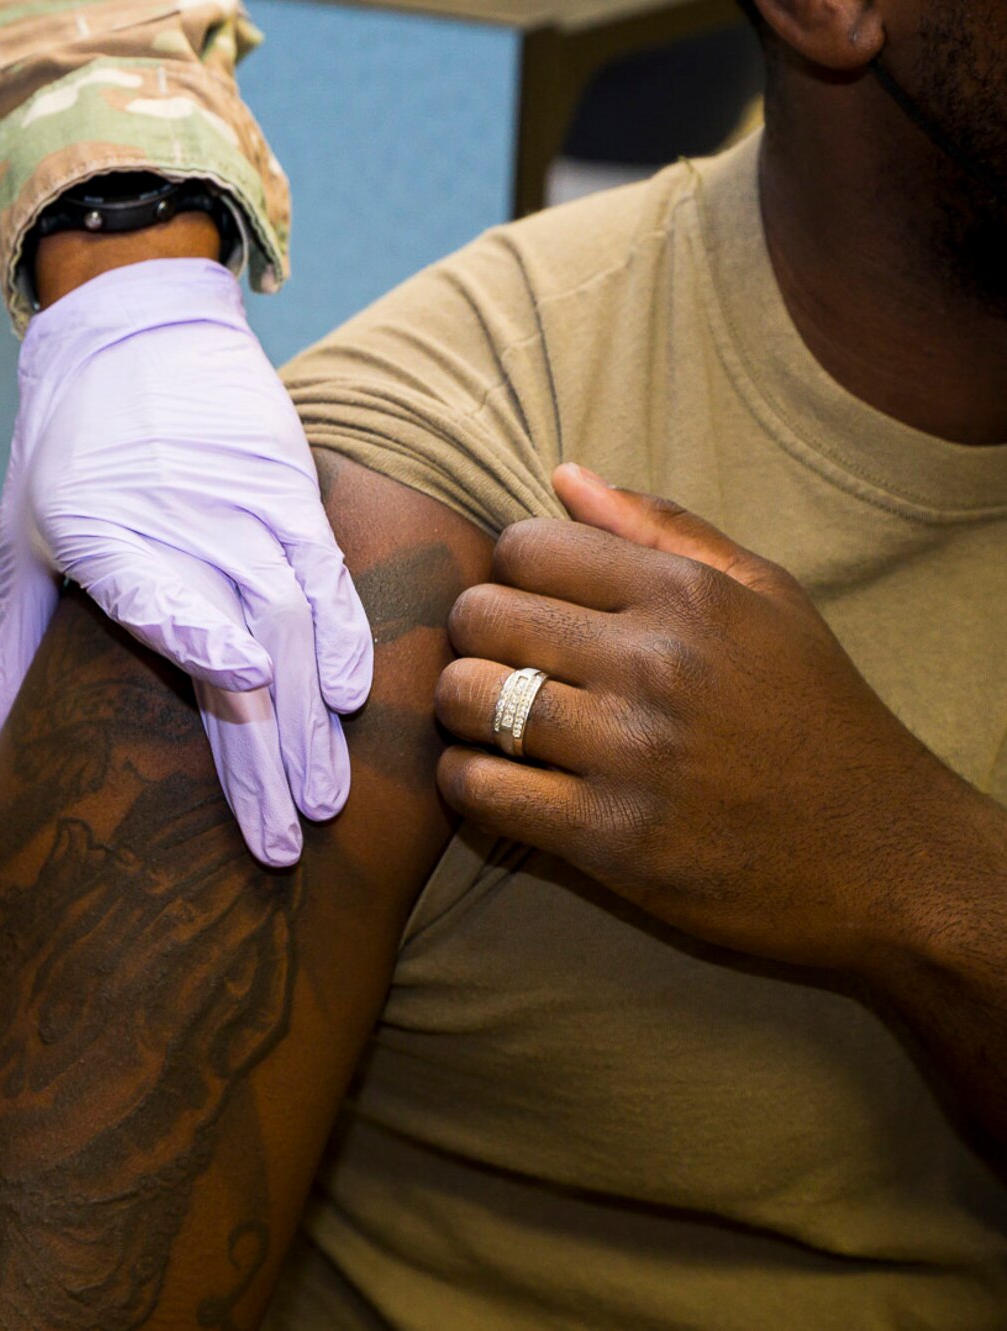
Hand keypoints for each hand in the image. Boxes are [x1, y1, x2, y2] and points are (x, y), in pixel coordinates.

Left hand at [0, 258, 372, 865]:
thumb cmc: (62, 440)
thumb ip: (18, 644)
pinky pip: (324, 575)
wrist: (132, 322)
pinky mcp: (287, 493)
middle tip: (280, 843)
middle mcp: (181, 521)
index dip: (200, 637)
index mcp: (102, 533)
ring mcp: (243, 507)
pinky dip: (342, 634)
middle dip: (261, 751)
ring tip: (323, 800)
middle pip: (236, 646)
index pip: (157, 594)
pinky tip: (349, 697)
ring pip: (290, 624)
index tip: (240, 686)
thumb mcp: (23, 535)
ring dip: (310, 720)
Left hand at [431, 463, 990, 975]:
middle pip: (479, 616)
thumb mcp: (768, 601)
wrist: (889, 860)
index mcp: (688, 596)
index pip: (523, 545)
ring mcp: (628, 754)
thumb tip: (564, 476)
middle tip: (509, 666)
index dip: (511, 574)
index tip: (534, 608)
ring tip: (500, 724)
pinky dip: (469, 782)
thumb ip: (663, 529)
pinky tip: (504, 780)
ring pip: (463, 697)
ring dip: (464, 712)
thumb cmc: (817, 718)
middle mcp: (654, 665)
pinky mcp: (606, 838)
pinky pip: (475, 787)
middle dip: (477, 639)